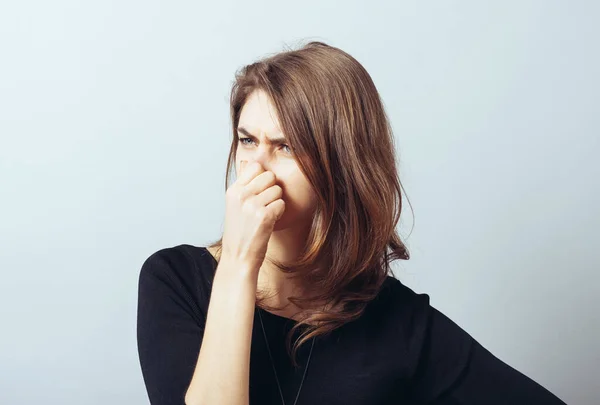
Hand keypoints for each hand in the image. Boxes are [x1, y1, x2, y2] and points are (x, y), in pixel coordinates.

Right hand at [220, 160, 284, 274]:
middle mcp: (241, 195)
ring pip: (277, 190)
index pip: (256, 167)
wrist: (238, 258)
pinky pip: (281, 204)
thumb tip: (252, 162)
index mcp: (233, 191)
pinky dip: (279, 213)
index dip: (263, 178)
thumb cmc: (240, 232)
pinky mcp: (264, 216)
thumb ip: (244, 185)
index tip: (260, 191)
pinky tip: (269, 222)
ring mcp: (252, 205)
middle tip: (264, 205)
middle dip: (271, 189)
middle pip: (269, 176)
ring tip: (265, 215)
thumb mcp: (235, 205)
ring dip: (276, 202)